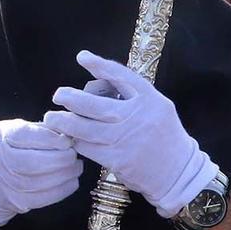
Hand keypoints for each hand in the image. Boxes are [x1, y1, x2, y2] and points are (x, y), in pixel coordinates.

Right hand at [0, 118, 84, 227]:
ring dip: (65, 174)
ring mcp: (7, 184)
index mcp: (2, 136)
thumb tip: (71, 131)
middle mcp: (0, 160)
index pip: (24, 136)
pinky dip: (63, 188)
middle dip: (59, 159)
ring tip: (76, 166)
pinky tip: (71, 179)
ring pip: (40, 182)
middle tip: (73, 154)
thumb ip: (44, 128)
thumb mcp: (23, 129)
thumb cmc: (17, 147)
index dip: (50, 139)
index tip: (67, 140)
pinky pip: (45, 197)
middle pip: (31, 163)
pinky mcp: (19, 201)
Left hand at [44, 51, 216, 218]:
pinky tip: (71, 138)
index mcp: (149, 99)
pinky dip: (76, 141)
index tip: (82, 57)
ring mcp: (126, 139)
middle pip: (93, 105)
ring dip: (64, 122)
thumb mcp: (157, 108)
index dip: (99, 65)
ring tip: (52, 118)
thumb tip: (95, 83)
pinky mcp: (117, 160)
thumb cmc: (164, 136)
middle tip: (57, 95)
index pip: (121, 76)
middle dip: (70, 98)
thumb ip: (132, 96)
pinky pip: (88, 148)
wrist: (178, 172)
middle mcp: (137, 117)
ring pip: (84, 128)